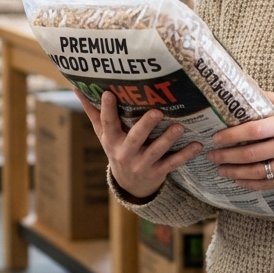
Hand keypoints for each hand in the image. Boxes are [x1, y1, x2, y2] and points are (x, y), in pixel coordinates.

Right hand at [75, 89, 203, 198]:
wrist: (129, 185)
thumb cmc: (117, 149)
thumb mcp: (103, 134)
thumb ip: (93, 111)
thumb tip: (77, 87)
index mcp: (112, 140)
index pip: (107, 123)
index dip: (107, 109)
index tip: (110, 93)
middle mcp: (126, 153)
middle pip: (135, 138)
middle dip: (146, 125)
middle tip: (157, 112)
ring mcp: (142, 163)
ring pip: (156, 151)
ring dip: (168, 139)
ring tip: (180, 127)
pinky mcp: (158, 172)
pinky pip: (172, 163)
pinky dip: (185, 154)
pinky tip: (197, 145)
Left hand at [207, 92, 273, 190]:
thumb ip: (272, 99)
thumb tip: (248, 87)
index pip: (254, 130)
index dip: (232, 135)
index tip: (216, 137)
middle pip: (251, 153)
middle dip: (227, 155)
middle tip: (212, 154)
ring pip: (257, 172)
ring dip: (234, 171)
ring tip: (220, 168)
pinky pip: (268, 184)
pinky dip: (249, 183)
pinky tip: (237, 179)